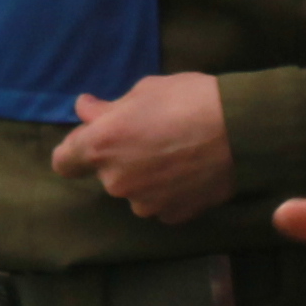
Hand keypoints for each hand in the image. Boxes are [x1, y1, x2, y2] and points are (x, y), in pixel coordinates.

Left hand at [50, 75, 231, 221]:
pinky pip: (160, 203)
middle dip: (121, 158)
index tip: (94, 141)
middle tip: (152, 135)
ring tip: (177, 154)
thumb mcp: (145, 90)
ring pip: (134, 191)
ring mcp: (144, 203)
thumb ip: (109, 107)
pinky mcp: (171, 216)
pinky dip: (168, 191)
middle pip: (105, 174)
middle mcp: (116, 181)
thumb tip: (85, 109)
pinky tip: (190, 172)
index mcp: (102, 145)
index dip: (75, 151)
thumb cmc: (189, 99)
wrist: (242, 130)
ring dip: (145, 177)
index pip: (64, 162)